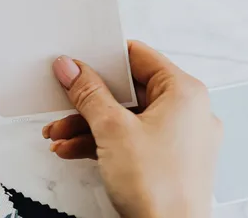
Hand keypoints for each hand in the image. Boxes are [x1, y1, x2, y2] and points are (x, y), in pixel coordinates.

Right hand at [43, 40, 221, 217]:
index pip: (139, 57)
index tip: (77, 63)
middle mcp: (188, 112)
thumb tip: (72, 68)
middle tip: (62, 101)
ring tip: (59, 134)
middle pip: (128, 91)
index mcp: (185, 93)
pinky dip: (102, 143)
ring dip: (88, 125)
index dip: (104, 59)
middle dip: (88, 101)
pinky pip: (131, 140)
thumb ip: (88, 93)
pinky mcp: (169, 161)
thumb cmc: (160, 189)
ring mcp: (180, 139)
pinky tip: (73, 150)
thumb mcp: (112, 130)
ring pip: (126, 118)